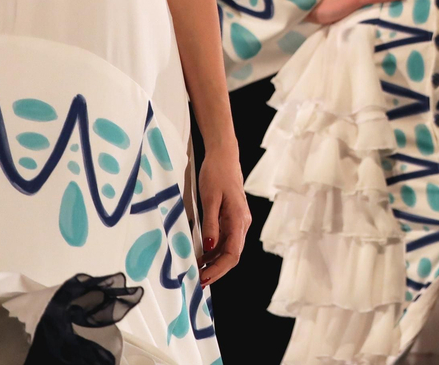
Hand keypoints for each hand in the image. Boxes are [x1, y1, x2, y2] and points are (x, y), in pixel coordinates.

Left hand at [196, 146, 249, 284]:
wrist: (224, 157)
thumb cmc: (216, 174)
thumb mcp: (210, 199)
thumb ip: (211, 224)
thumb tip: (211, 248)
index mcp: (239, 220)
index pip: (232, 254)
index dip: (218, 269)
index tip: (203, 279)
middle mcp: (242, 223)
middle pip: (232, 255)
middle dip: (216, 271)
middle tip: (198, 282)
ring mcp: (238, 221)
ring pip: (229, 250)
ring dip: (214, 263)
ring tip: (197, 273)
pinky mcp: (232, 218)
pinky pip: (225, 241)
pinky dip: (214, 252)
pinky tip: (201, 257)